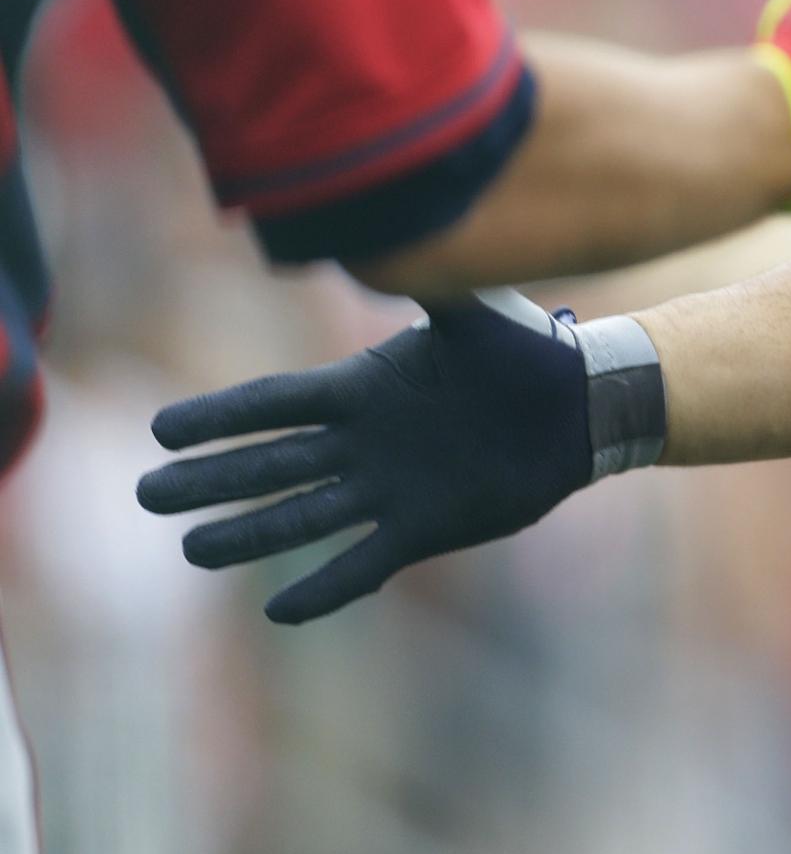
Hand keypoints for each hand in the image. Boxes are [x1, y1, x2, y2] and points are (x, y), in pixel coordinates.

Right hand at [136, 293, 602, 623]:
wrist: (581, 405)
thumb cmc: (527, 348)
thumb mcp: (475, 311)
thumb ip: (429, 285)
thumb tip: (391, 242)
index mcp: (363, 388)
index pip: (274, 404)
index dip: (219, 416)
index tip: (161, 428)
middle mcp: (363, 441)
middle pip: (270, 462)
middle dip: (211, 479)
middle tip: (146, 494)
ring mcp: (390, 487)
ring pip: (302, 514)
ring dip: (248, 533)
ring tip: (192, 551)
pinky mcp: (425, 527)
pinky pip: (363, 563)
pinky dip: (325, 588)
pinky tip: (279, 610)